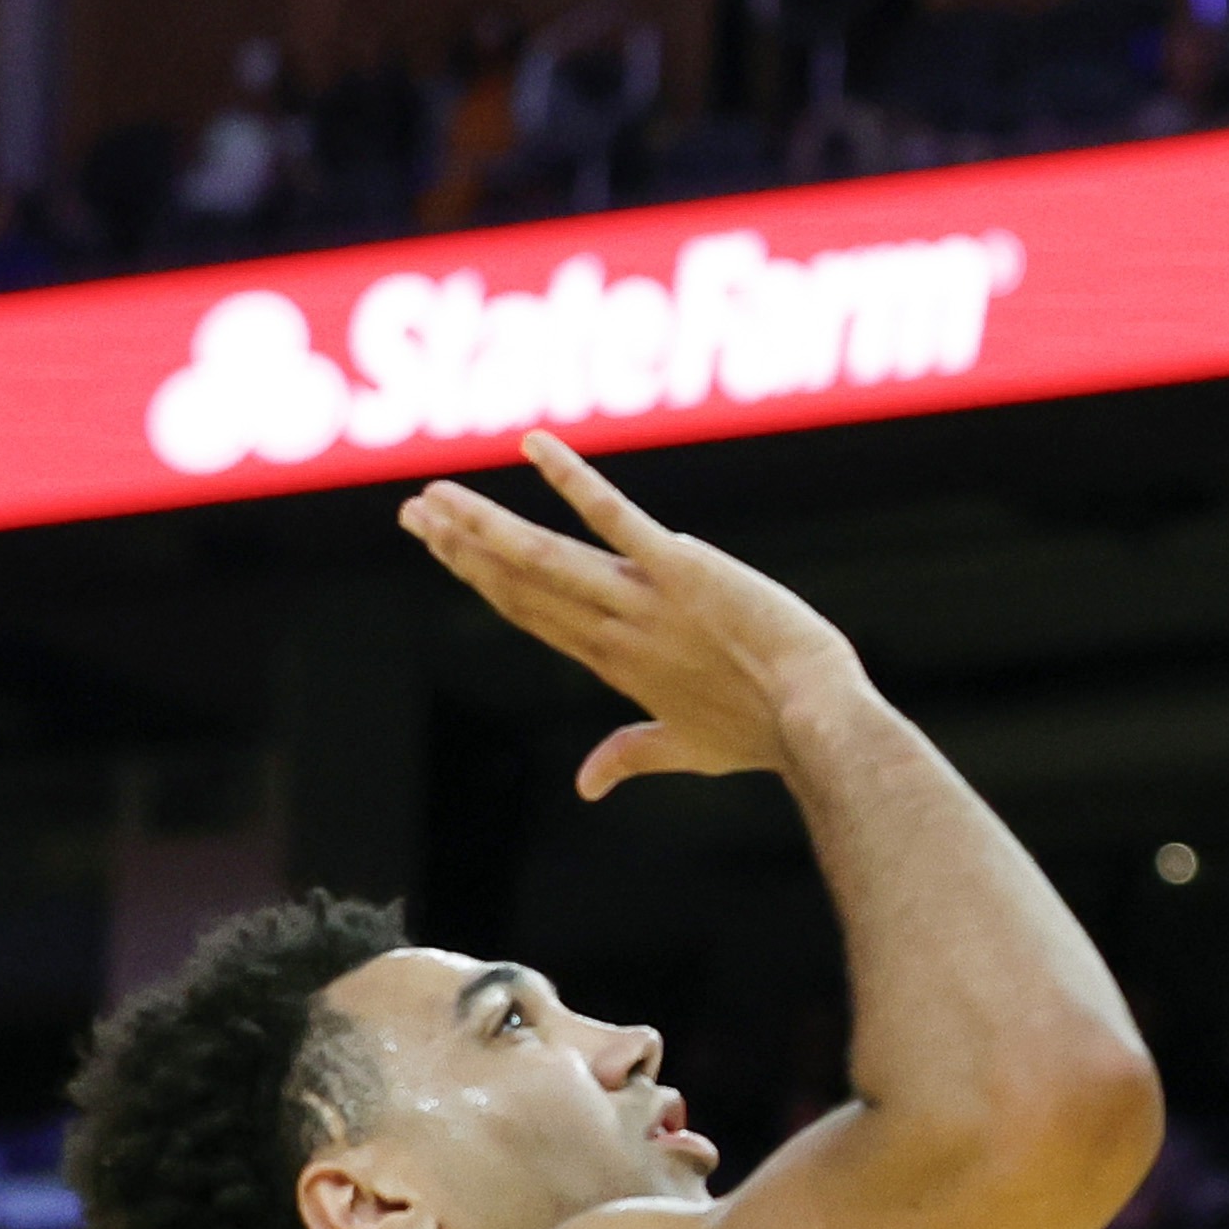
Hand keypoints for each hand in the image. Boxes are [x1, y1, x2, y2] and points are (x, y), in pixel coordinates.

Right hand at [403, 431, 861, 797]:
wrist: (814, 719)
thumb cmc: (763, 734)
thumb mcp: (687, 748)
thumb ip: (631, 754)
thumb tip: (587, 784)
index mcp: (611, 660)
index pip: (531, 612)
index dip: (482, 579)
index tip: (446, 548)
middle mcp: (613, 628)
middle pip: (521, 583)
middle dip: (463, 546)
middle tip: (414, 511)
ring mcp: (642, 597)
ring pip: (544, 557)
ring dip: (485, 524)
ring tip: (436, 496)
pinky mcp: (679, 567)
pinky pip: (616, 515)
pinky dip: (573, 478)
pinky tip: (535, 444)